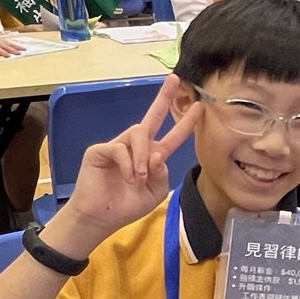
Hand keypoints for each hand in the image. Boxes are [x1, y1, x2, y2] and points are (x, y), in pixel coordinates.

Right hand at [54, 76, 200, 250]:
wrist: (101, 218)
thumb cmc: (127, 205)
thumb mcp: (154, 192)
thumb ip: (161, 173)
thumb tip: (158, 155)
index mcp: (152, 157)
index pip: (172, 136)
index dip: (185, 122)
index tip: (199, 107)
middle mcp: (136, 147)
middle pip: (151, 117)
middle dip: (163, 98)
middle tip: (174, 80)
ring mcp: (118, 146)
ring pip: (138, 133)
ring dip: (142, 156)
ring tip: (139, 176)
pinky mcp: (100, 150)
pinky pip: (120, 148)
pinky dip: (128, 164)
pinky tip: (127, 177)